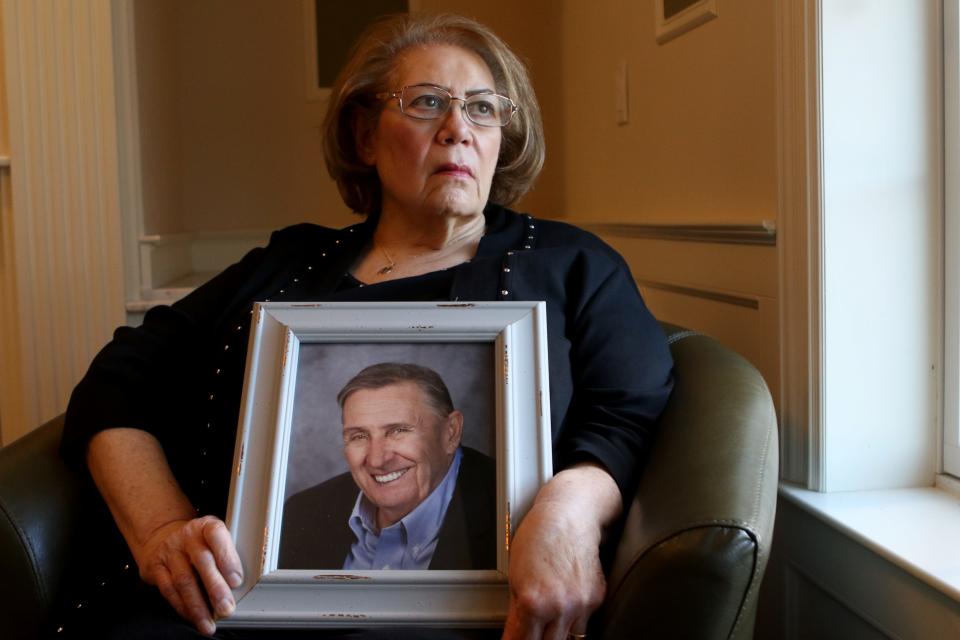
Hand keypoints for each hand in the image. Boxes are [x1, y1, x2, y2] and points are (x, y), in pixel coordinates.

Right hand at [135, 515, 242, 635]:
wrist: (162, 537)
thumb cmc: (197, 542)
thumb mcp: (214, 539)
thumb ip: (226, 556)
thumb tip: (237, 586)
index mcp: (206, 526)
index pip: (217, 535)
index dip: (227, 558)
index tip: (236, 580)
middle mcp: (187, 537)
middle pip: (202, 561)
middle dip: (215, 588)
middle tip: (226, 608)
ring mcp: (170, 552)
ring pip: (184, 580)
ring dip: (198, 606)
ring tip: (209, 623)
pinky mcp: (156, 568)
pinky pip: (169, 590)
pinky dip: (182, 607)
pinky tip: (192, 617)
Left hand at [501, 463, 620, 639]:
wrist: (571, 513)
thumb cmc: (540, 534)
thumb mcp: (515, 573)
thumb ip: (517, 608)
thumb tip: (516, 631)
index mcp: (534, 602)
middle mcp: (560, 607)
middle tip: (532, 632)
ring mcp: (581, 604)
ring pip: (570, 637)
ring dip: (558, 632)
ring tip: (550, 620)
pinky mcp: (596, 598)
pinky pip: (584, 619)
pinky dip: (574, 616)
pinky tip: (566, 603)